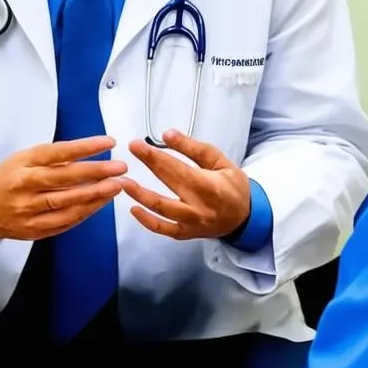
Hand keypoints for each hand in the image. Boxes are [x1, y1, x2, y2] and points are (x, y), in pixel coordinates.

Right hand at [0, 136, 125, 243]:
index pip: (57, 153)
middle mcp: (24, 188)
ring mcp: (29, 212)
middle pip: (65, 179)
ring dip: (96, 195)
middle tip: (119, 168)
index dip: (85, 147)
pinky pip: (66, 221)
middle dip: (97, 173)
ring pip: (68, 204)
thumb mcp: (22, 159)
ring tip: (117, 186)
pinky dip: (86, 212)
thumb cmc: (6, 179)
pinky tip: (101, 202)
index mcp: (21, 165)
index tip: (108, 142)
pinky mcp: (35, 230)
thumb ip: (51, 157)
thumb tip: (86, 153)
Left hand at [122, 130, 250, 240]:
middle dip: (148, 165)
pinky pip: (163, 229)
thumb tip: (167, 134)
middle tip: (131, 151)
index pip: (178, 168)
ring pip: (161, 209)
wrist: (244, 217)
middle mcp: (199, 206)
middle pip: (169, 183)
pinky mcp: (185, 233)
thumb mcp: (219, 161)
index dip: (156, 156)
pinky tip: (133, 208)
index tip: (137, 145)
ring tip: (122, 182)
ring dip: (139, 195)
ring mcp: (191, 222)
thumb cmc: (233, 187)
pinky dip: (147, 220)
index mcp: (210, 186)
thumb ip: (193, 148)